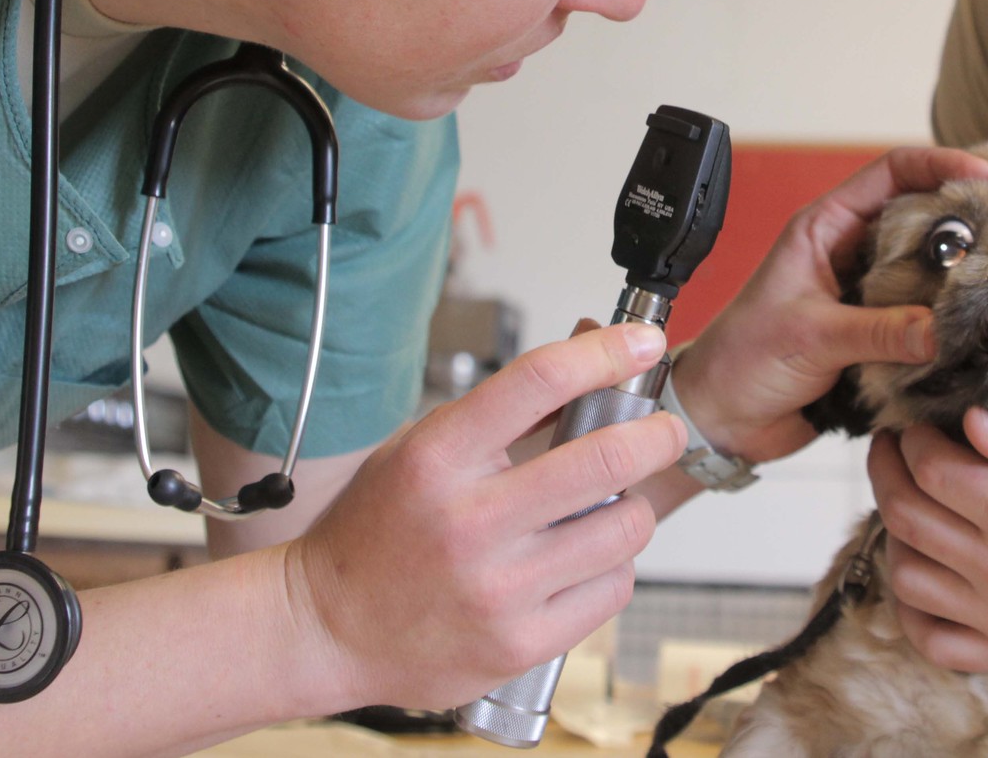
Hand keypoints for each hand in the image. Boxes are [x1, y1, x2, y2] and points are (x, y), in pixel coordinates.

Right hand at [283, 321, 685, 709]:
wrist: (324, 628)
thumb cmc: (375, 532)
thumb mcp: (421, 448)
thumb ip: (503, 413)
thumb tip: (590, 359)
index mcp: (437, 458)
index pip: (538, 381)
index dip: (604, 352)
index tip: (640, 343)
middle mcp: (469, 521)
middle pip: (603, 458)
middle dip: (654, 435)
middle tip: (662, 431)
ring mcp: (497, 589)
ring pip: (622, 527)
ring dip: (631, 507)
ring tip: (610, 506)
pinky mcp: (519, 643)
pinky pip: (611, 590)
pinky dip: (611, 567)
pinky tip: (584, 562)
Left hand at [670, 146, 987, 464]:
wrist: (720, 420)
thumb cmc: (740, 361)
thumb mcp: (811, 336)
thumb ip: (878, 332)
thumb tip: (943, 328)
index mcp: (825, 229)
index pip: (891, 173)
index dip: (939, 165)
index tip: (984, 174)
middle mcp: (851, 256)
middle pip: (922, 221)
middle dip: (967, 223)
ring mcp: (866, 297)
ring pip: (929, 274)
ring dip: (962, 281)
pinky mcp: (877, 338)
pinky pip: (925, 323)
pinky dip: (950, 327)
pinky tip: (979, 334)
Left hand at [868, 412, 987, 671]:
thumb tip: (969, 422)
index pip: (930, 470)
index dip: (912, 440)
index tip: (916, 425)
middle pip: (907, 517)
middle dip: (887, 472)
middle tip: (891, 450)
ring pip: (908, 577)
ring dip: (894, 534)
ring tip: (908, 502)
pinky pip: (935, 641)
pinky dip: (911, 609)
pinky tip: (921, 572)